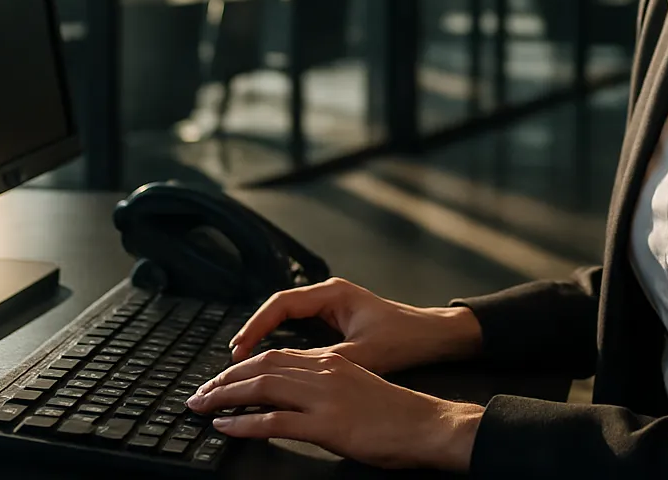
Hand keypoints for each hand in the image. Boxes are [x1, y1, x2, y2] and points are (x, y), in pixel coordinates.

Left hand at [186, 348, 484, 470]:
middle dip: (224, 379)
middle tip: (199, 392)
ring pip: (262, 388)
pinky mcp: (326, 425)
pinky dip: (244, 422)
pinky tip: (225, 425)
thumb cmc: (396, 413)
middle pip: (262, 367)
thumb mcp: (356, 387)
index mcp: (331, 362)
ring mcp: (324, 398)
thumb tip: (291, 396)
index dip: (242, 367)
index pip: (276, 357)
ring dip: (225, 396)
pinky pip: (274, 421)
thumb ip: (324, 386)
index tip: (220, 380)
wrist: (426, 424)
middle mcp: (324, 372)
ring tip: (202, 405)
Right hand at [228, 277, 481, 375]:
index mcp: (333, 295)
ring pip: (287, 319)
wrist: (435, 336)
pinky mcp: (336, 322)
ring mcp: (332, 308)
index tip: (240, 348)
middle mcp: (329, 296)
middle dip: (254, 332)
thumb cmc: (406, 338)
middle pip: (278, 309)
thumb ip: (326, 361)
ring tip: (244, 360)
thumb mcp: (365, 354)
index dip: (256, 326)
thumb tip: (291, 372)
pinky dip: (283, 341)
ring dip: (266, 337)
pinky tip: (272, 361)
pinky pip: (300, 328)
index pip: (281, 304)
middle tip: (233, 358)